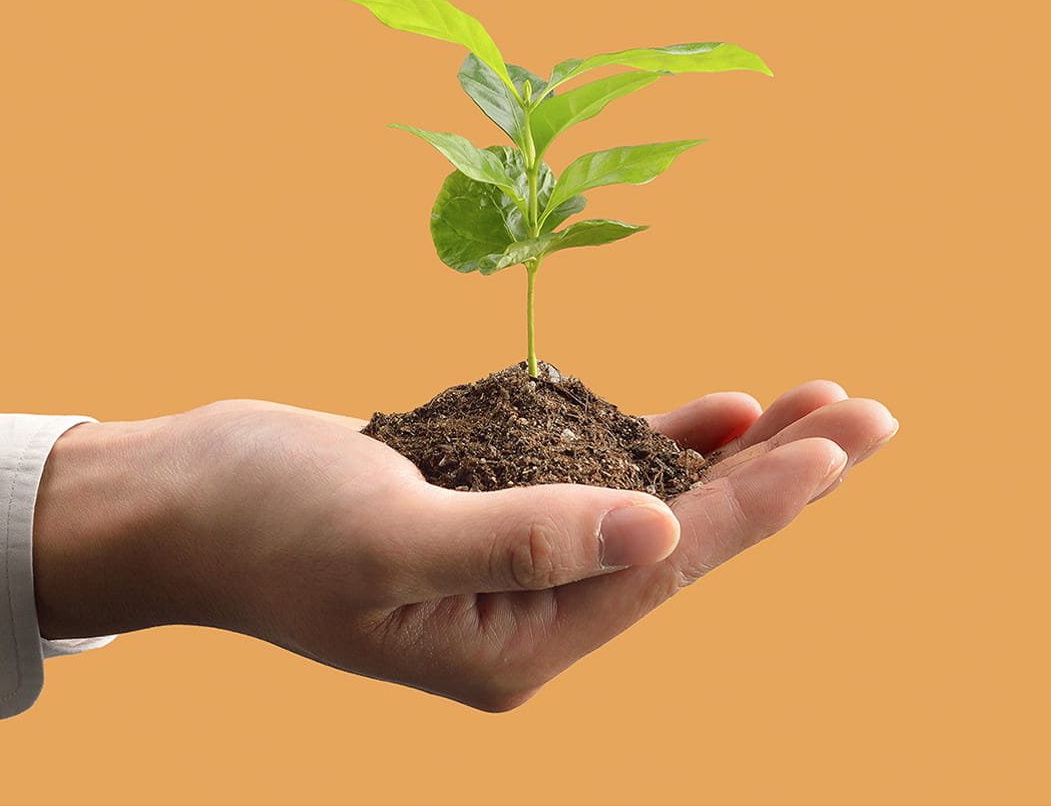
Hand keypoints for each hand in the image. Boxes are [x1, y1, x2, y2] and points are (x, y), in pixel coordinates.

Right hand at [32, 380, 896, 710]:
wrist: (181, 497)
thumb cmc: (264, 522)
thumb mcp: (389, 535)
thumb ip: (524, 539)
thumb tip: (660, 536)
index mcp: (513, 648)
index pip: (663, 568)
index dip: (759, 503)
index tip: (842, 442)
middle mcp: (526, 617)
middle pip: (680, 541)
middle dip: (776, 479)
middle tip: (869, 413)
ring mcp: (512, 565)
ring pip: (649, 504)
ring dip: (732, 456)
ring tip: (817, 403)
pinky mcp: (491, 509)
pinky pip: (595, 477)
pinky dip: (653, 441)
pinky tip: (715, 411)